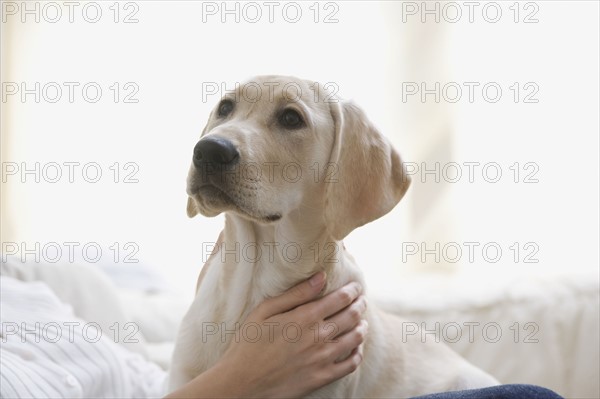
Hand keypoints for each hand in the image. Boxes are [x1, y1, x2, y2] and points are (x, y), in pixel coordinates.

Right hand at [166, 272, 367, 397]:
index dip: (352, 291)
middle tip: (361, 300)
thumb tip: (321, 277)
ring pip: (355, 338)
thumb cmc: (249, 343)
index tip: (355, 286)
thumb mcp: (265, 311)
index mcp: (305, 318)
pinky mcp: (322, 378)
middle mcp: (318, 337)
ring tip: (362, 321)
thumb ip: (296, 293)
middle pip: (352, 316)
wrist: (241, 382)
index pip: (340, 299)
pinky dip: (358, 353)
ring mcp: (322, 359)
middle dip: (360, 305)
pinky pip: (350, 364)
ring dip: (362, 326)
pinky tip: (356, 347)